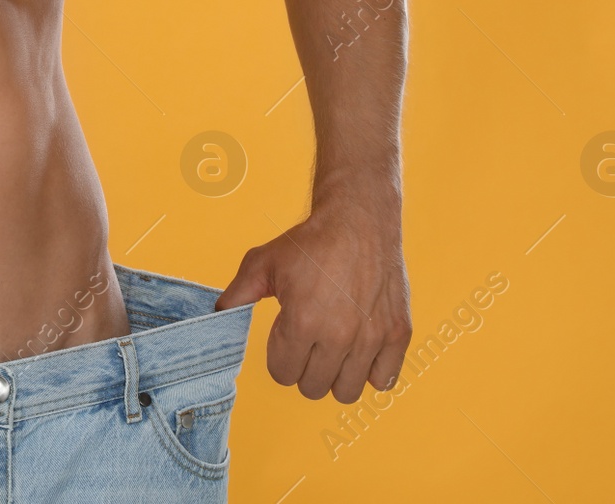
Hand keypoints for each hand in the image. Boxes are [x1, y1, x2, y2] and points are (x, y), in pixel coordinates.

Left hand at [214, 193, 410, 400]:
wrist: (359, 221)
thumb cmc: (311, 242)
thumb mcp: (264, 262)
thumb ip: (237, 294)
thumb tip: (216, 316)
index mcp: (302, 322)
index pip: (283, 374)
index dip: (280, 357)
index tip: (286, 337)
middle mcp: (339, 336)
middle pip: (312, 388)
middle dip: (304, 368)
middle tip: (308, 342)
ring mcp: (372, 337)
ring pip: (346, 392)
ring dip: (335, 375)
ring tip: (333, 349)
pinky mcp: (398, 334)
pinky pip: (383, 381)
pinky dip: (370, 373)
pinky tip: (360, 352)